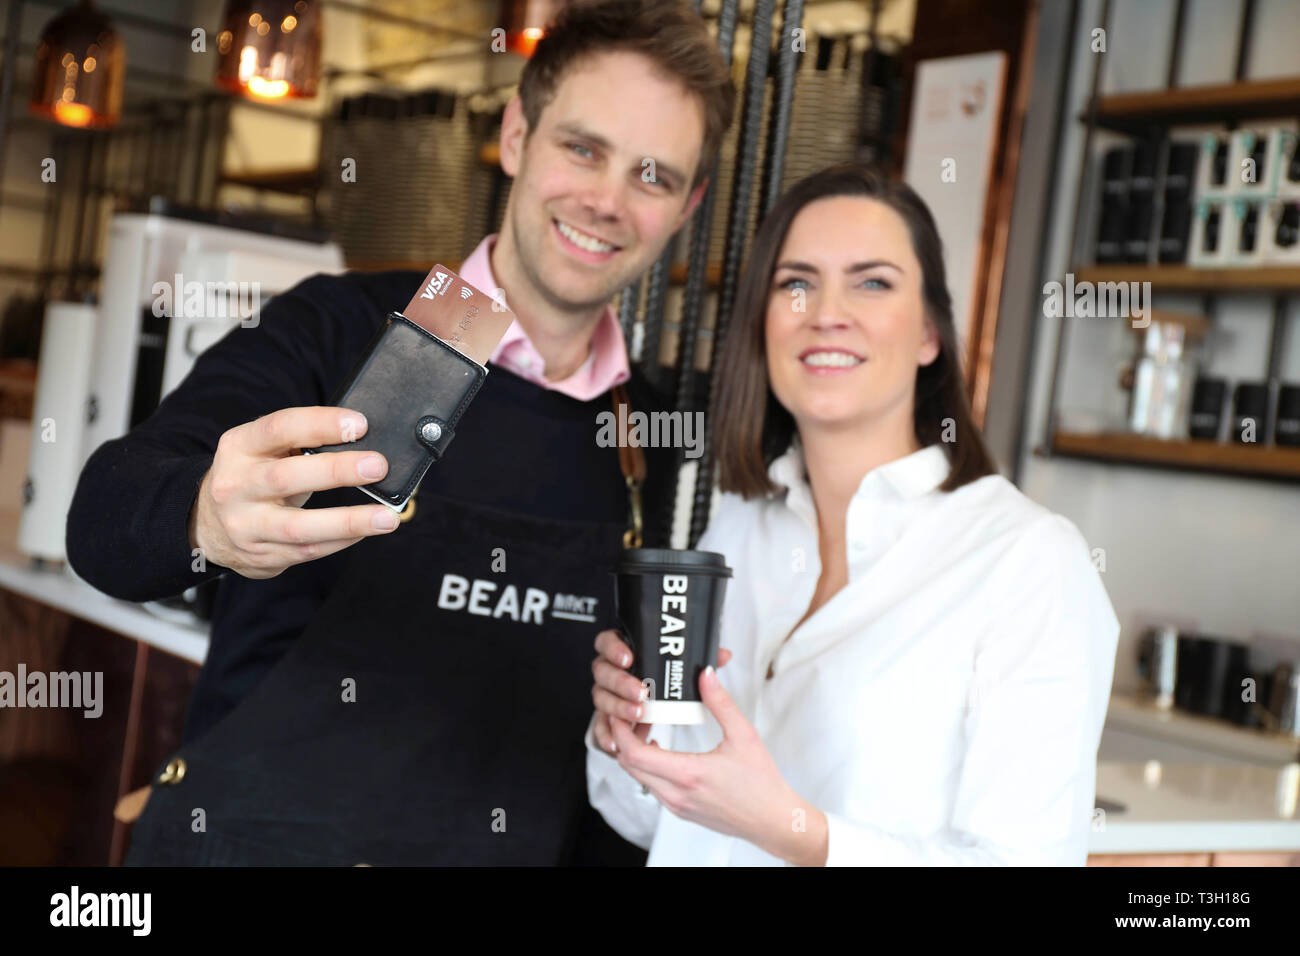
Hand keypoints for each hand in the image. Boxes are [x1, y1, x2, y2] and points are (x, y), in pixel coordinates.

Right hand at [189, 406, 401, 579]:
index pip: (279, 428)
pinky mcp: (260, 555)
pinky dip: (342, 540)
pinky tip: (368, 530)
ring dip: (348, 521)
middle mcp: (236, 486)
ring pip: (299, 527)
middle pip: (286, 477)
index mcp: (239, 447)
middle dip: (336, 471)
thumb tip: (361, 437)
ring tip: (386, 517)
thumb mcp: (263, 449)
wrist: (207, 524)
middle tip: (377, 466)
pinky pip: (309, 550)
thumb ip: (301, 440)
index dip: (320, 423)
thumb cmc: (253, 476)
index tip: (360, 424)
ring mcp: (246, 525)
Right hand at [590, 629, 731, 753]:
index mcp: (622, 650)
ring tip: (639, 715)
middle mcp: (609, 672)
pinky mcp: (605, 720)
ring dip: (618, 708)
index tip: (630, 658)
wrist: (656, 705)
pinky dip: (605, 736)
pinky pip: (599, 728)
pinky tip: (617, 744)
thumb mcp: (686, 668)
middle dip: (621, 683)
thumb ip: (702, 658)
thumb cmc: (668, 680)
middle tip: (642, 692)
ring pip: (601, 700)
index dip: (613, 649)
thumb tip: (723, 655)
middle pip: (602, 673)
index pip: (606, 642)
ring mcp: (605, 695)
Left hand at [608, 666, 827, 865]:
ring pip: (638, 776)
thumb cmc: (762, 783)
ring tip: (648, 727)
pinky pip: (652, 786)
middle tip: (633, 714)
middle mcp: (676, 794)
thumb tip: (705, 675)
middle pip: (628, 765)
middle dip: (623, 737)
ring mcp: (676, 806)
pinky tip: (661, 748)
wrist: (773, 821)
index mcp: (688, 774)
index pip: (634, 754)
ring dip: (634, 752)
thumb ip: (721, 703)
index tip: (620, 712)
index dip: (620, 731)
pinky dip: (647, 766)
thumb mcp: (744, 735)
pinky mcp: (680, 811)